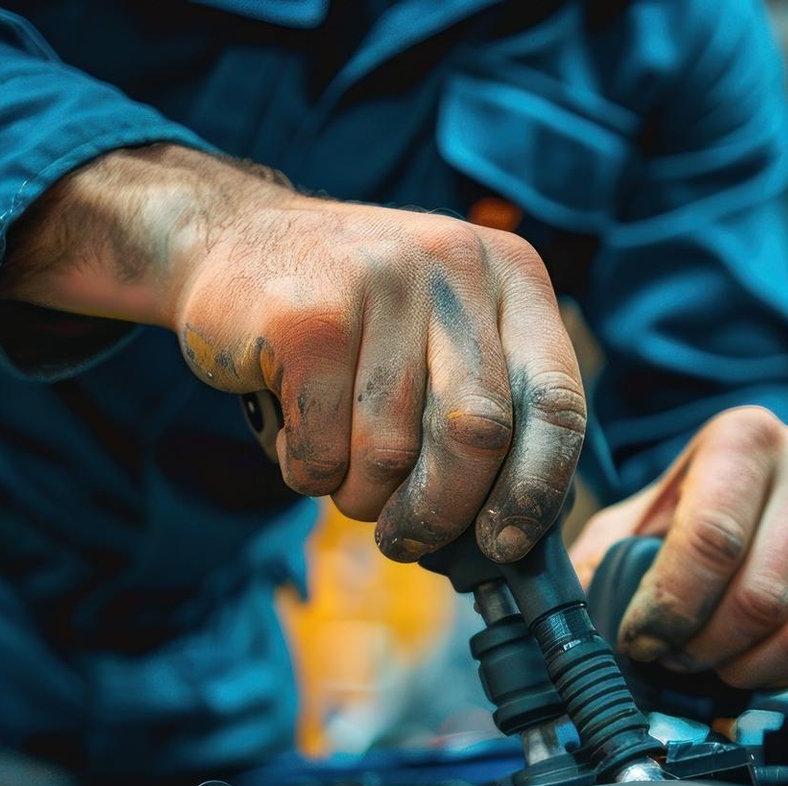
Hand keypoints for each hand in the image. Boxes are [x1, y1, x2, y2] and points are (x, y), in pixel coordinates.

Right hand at [0, 145, 586, 562]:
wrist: (231, 240)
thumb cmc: (354, 323)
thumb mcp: (438, 337)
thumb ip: (484, 412)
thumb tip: (507, 539)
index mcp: (511, 277)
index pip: (556, 402)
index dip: (535, 490)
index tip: (502, 544)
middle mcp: (456, 266)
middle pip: (478, 435)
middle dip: (440, 511)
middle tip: (407, 539)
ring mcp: (380, 282)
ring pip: (391, 452)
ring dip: (359, 493)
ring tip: (337, 464)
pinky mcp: (306, 317)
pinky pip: (323, 448)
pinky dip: (306, 470)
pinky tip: (295, 434)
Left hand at [570, 408, 787, 690]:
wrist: (769, 483)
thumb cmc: (696, 506)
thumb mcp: (640, 515)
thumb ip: (603, 559)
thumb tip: (571, 620)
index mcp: (746, 437)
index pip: (712, 541)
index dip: (668, 608)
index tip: (640, 636)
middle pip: (760, 596)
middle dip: (702, 645)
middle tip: (671, 655)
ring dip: (742, 667)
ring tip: (707, 661)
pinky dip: (784, 674)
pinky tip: (750, 662)